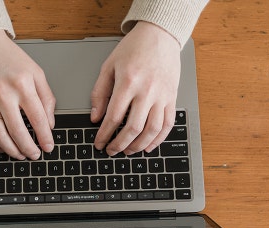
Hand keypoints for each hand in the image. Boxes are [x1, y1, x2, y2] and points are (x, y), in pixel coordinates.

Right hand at [0, 30, 55, 159]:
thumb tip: (49, 124)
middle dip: (29, 148)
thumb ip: (46, 98)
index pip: (38, 119)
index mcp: (23, 84)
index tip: (49, 147)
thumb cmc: (10, 58)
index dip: (44, 137)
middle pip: (18, 131)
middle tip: (35, 155)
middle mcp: (4, 93)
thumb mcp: (36, 72)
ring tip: (20, 155)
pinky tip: (0, 147)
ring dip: (11, 150)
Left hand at [91, 21, 180, 155]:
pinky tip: (148, 146)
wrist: (160, 36)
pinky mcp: (172, 97)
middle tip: (111, 151)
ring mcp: (162, 95)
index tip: (99, 143)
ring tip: (128, 151)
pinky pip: (168, 124)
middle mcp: (147, 91)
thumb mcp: (109, 66)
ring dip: (138, 145)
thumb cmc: (134, 49)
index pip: (114, 117)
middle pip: (133, 128)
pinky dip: (158, 139)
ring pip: (152, 130)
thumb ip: (100, 93)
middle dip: (120, 144)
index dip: (105, 134)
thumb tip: (95, 117)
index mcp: (128, 82)